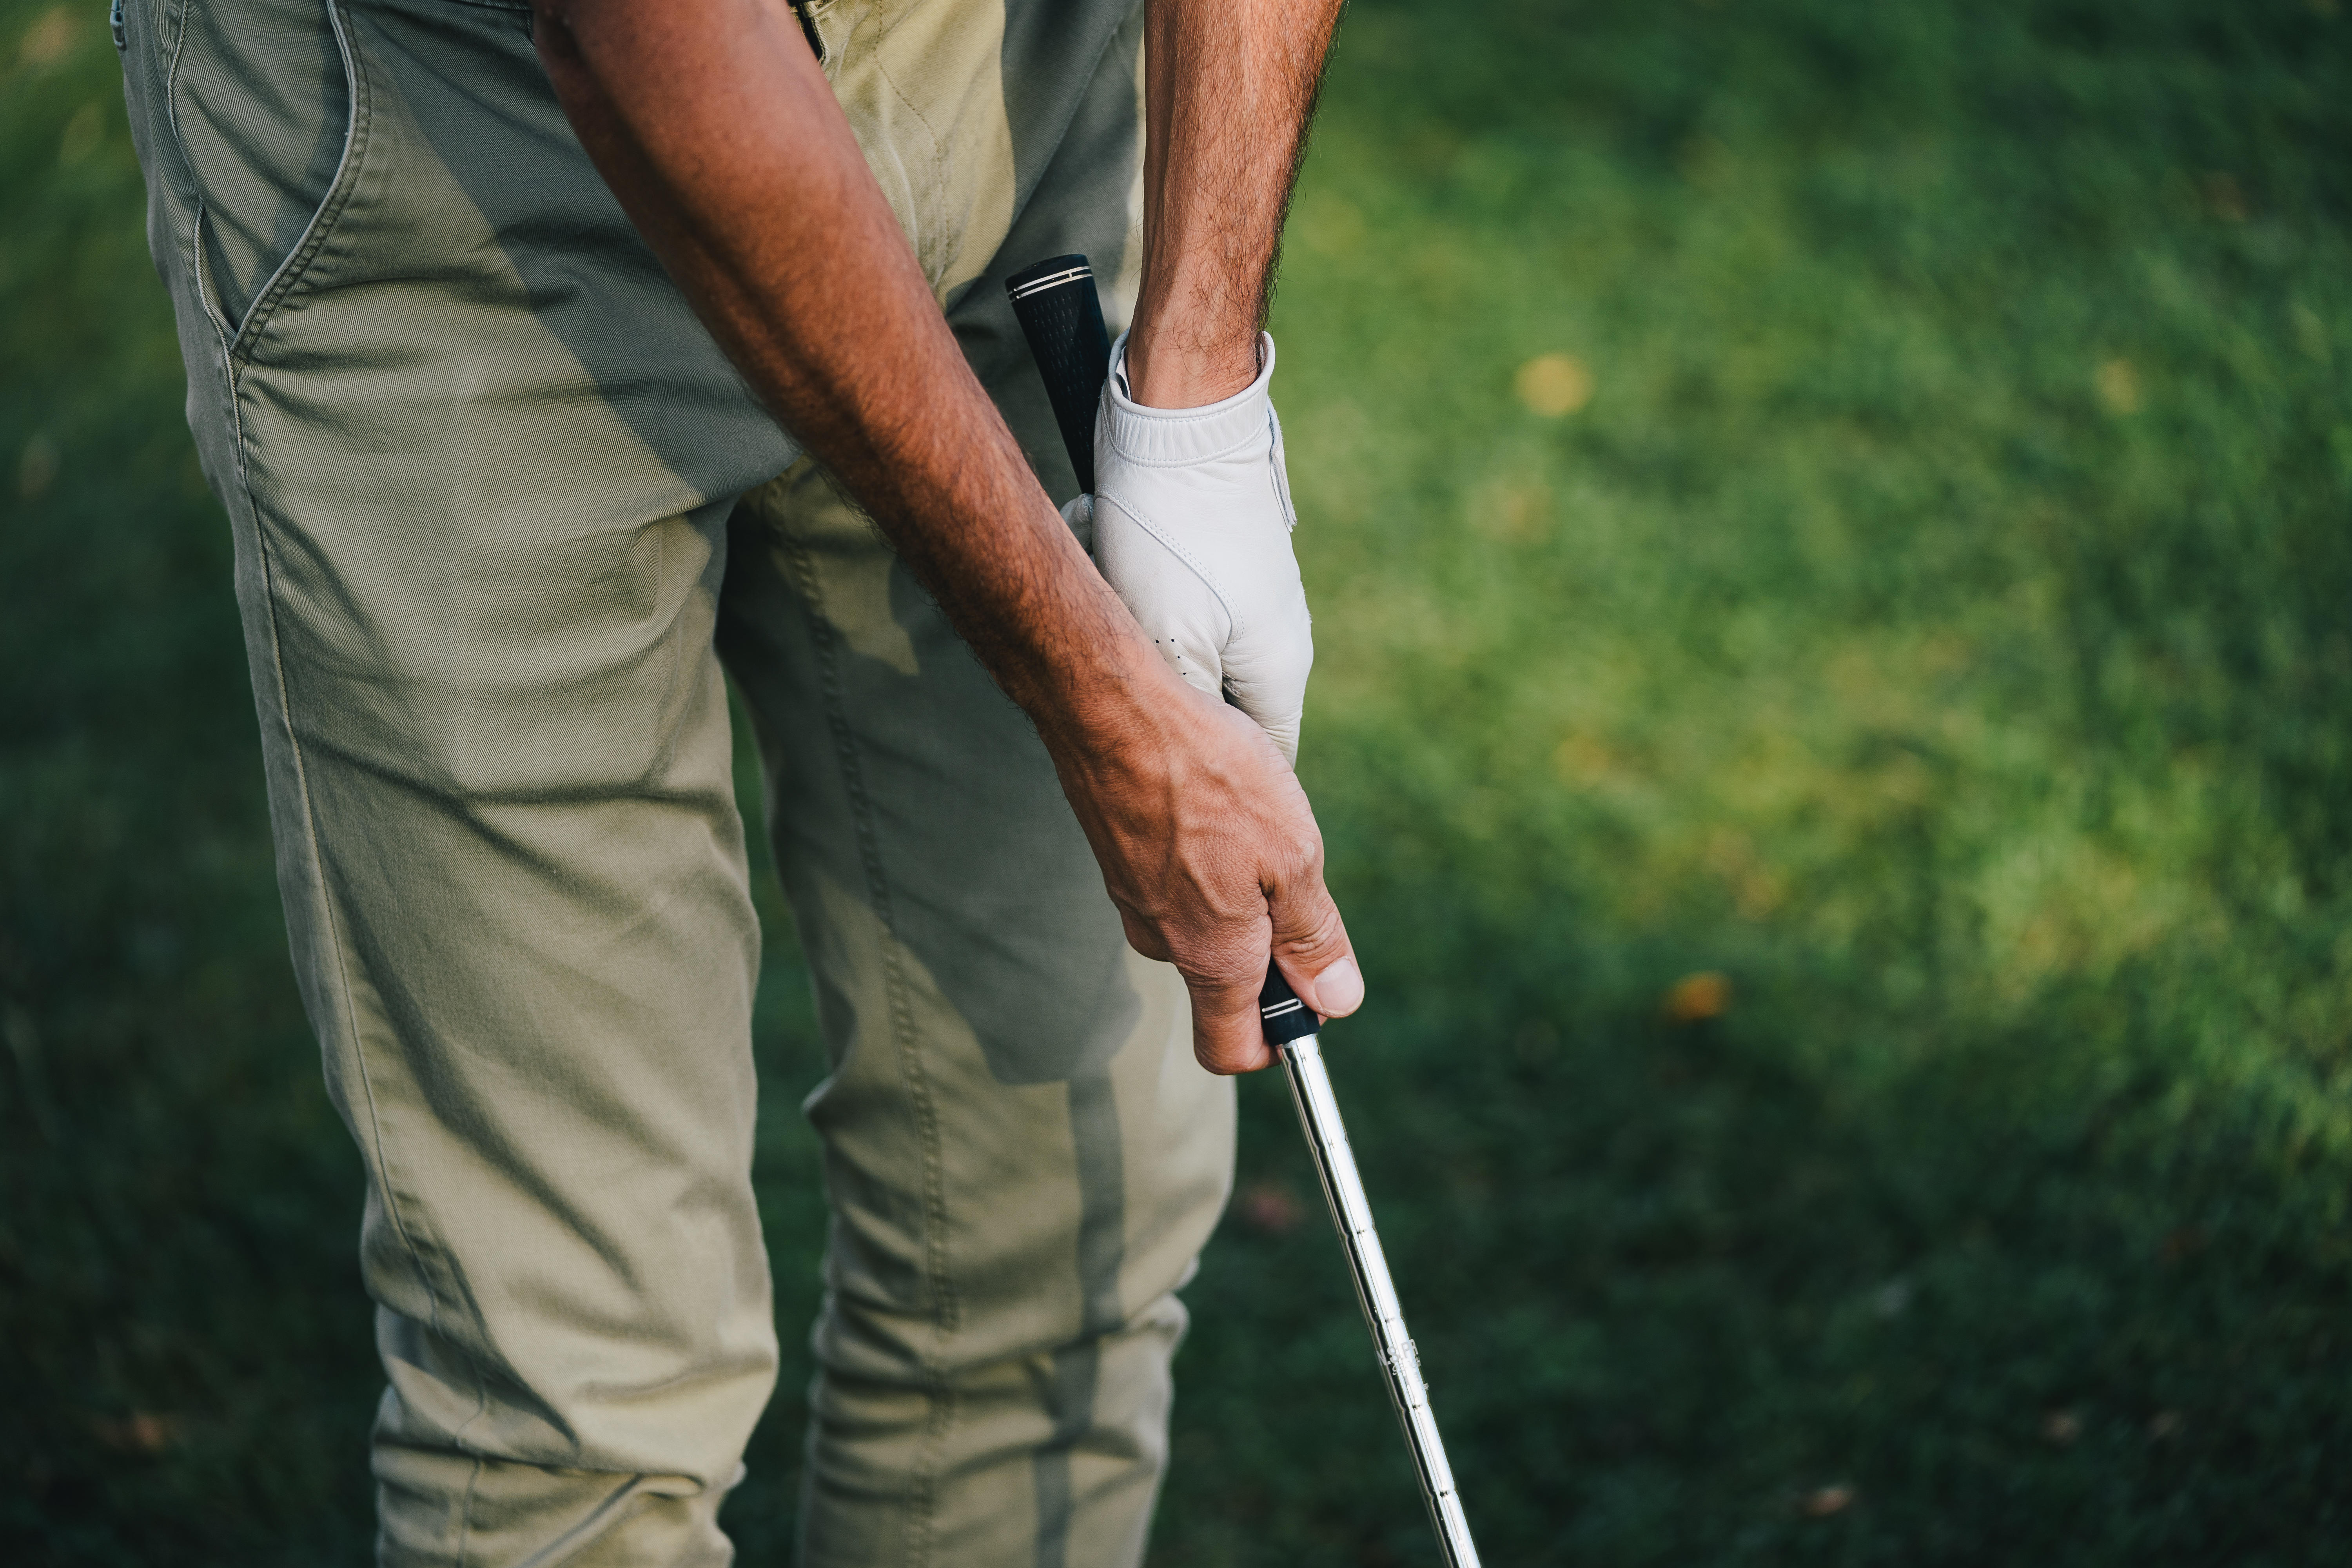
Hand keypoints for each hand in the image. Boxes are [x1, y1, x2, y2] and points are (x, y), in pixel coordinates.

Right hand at [1045, 673, 1363, 1073]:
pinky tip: (1213, 802)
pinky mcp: (1120, 858)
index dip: (1275, 1042)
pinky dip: (1203, 856)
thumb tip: (1335, 1001)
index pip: (1230, 1049)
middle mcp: (1164, 940)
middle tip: (1290, 873)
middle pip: (1222, 983)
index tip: (1307, 1001)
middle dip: (1266, 948)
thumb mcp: (1292, 857)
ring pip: (1200, 922)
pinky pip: (1174, 880)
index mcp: (1211, 955)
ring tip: (1250, 820)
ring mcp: (1134, 900)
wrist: (1111, 709)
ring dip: (1235, 891)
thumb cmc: (1207, 777)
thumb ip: (1312, 936)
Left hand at [1065, 331, 1313, 763]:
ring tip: (1110, 599)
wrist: (1182, 418)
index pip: (1263, 758)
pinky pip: (1182, 605)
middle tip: (1116, 681)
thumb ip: (1186, 707)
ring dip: (1144, 637)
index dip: (1219, 777)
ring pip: (1193, 651)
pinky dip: (1141, 595)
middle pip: (1222, 705)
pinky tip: (1109, 560)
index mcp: (1279, 671)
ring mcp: (1258, 597)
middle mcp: (1280, 638)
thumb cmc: (1172, 531)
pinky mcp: (1230, 562)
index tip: (1167, 774)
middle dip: (1165, 697)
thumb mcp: (1167, 639)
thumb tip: (1190, 759)